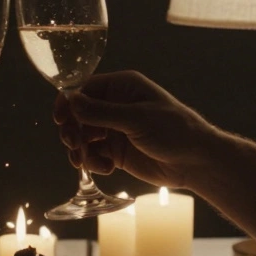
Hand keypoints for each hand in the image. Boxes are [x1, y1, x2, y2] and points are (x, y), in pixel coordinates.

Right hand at [55, 70, 217, 189]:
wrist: (196, 162)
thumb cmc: (174, 131)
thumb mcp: (137, 119)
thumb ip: (101, 112)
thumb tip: (71, 100)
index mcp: (122, 87)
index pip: (85, 89)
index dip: (68, 102)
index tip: (59, 119)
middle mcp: (116, 106)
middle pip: (79, 114)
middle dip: (72, 130)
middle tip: (73, 145)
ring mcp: (115, 129)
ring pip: (83, 136)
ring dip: (80, 149)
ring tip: (85, 162)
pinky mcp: (117, 151)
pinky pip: (94, 154)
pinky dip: (93, 162)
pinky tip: (107, 168)